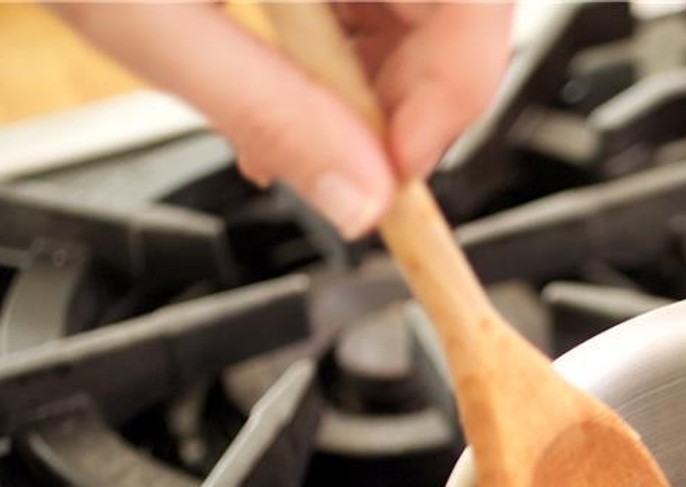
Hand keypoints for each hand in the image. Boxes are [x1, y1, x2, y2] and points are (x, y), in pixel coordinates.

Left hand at [56, 2, 514, 237]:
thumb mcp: (143, 13)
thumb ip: (264, 109)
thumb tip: (359, 198)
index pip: (473, 7)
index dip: (450, 104)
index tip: (394, 174)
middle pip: (457, 8)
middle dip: (409, 101)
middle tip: (347, 163)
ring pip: (420, 4)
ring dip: (372, 82)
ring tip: (291, 125)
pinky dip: (343, 44)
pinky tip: (286, 76)